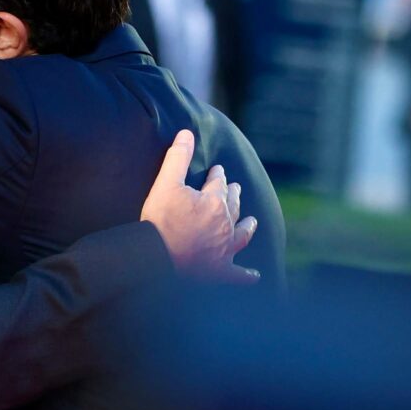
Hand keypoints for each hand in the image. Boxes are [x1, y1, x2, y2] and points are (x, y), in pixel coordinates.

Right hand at [140, 129, 258, 283]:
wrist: (156, 257)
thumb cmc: (160, 220)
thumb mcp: (165, 183)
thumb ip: (178, 157)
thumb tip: (186, 133)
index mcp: (214, 202)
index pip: (219, 184)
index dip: (219, 176)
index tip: (219, 170)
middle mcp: (225, 224)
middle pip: (233, 206)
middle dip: (234, 195)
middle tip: (236, 188)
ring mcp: (224, 249)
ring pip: (242, 235)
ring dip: (247, 227)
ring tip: (253, 221)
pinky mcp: (219, 271)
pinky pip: (237, 274)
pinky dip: (246, 275)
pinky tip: (254, 276)